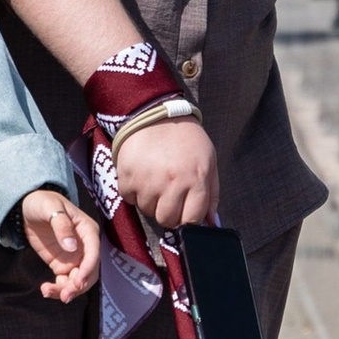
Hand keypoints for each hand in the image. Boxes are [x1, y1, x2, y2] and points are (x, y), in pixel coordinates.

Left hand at [20, 188, 100, 305]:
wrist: (28, 207)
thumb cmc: (42, 202)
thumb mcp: (50, 207)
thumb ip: (61, 225)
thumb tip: (71, 247)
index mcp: (87, 231)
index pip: (93, 253)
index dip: (88, 269)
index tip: (77, 282)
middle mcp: (84, 247)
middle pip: (88, 272)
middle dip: (78, 286)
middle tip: (64, 296)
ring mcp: (74, 258)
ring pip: (77, 280)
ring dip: (66, 290)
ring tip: (47, 292)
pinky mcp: (61, 265)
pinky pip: (64, 282)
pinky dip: (57, 289)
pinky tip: (45, 290)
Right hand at [114, 113, 220, 233]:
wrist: (156, 114)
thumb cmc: (186, 139)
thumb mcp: (208, 162)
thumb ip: (211, 195)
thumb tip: (211, 224)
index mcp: (196, 179)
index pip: (191, 220)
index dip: (188, 217)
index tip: (184, 209)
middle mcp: (173, 182)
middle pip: (167, 220)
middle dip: (168, 211)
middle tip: (168, 194)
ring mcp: (148, 180)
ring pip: (147, 211)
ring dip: (150, 201)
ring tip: (155, 180)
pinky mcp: (127, 176)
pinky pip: (129, 199)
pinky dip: (134, 191)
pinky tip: (141, 174)